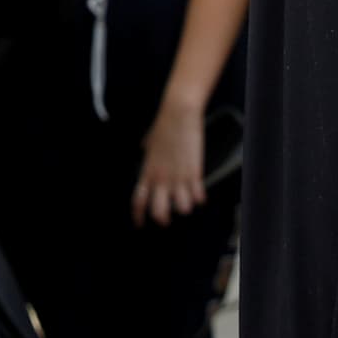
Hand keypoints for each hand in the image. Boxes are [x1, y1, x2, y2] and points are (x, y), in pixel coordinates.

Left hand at [133, 99, 209, 227]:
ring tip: (186, 200)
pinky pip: (198, 197)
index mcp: (147, 172)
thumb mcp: (149, 141)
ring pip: (182, 209)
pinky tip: (199, 193)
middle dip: (163, 219)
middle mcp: (160, 179)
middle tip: (167, 218)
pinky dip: (199, 198)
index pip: (138, 202)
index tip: (140, 225)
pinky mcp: (194, 172)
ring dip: (185, 207)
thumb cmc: (163, 124)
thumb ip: (147, 151)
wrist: (178, 113)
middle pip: (159, 213)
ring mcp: (178, 177)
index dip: (138, 217)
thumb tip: (145, 149)